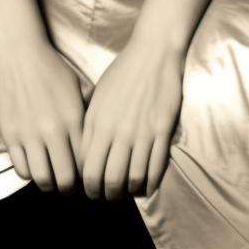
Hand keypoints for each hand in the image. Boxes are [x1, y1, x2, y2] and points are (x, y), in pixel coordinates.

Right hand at [0, 39, 85, 193]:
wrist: (19, 55)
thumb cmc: (52, 69)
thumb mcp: (80, 86)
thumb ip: (91, 112)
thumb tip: (101, 135)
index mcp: (74, 119)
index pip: (85, 162)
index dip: (88, 174)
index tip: (87, 176)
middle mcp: (52, 130)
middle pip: (65, 178)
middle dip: (70, 188)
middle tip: (70, 186)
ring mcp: (29, 135)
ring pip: (42, 179)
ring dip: (49, 184)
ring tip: (52, 178)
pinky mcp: (10, 135)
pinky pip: (21, 169)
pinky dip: (30, 173)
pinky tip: (35, 164)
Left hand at [81, 34, 183, 199]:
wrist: (153, 52)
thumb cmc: (122, 71)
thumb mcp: (98, 95)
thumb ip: (91, 124)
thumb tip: (85, 152)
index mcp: (97, 122)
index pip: (87, 166)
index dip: (87, 183)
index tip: (90, 187)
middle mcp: (117, 131)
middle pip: (107, 179)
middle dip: (105, 195)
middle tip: (107, 196)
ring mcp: (141, 132)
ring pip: (132, 178)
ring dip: (128, 192)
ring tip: (127, 192)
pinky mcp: (162, 131)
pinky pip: (156, 168)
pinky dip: (150, 183)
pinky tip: (146, 186)